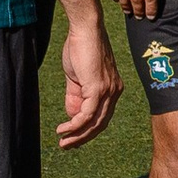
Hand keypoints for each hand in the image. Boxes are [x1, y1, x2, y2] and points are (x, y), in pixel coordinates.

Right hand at [58, 16, 120, 149]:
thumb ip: (75, 97)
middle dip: (83, 138)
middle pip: (101, 124)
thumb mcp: (77, 78)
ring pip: (94, 122)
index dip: (88, 130)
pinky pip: (87, 114)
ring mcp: (108, 90)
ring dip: (77, 135)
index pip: (103, 117)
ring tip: (63, 142)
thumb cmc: (80, 49)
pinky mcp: (98, 88)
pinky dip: (74, 125)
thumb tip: (73, 116)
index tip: (73, 138)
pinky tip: (63, 129)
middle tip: (67, 146)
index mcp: (112, 89)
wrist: (84, 30)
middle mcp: (115, 92)